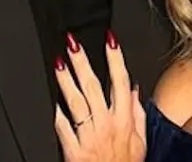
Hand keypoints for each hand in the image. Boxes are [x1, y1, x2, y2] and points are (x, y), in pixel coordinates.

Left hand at [54, 31, 145, 161]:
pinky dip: (57, 115)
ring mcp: (89, 137)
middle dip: (83, 62)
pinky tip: (51, 102)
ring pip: (76, 102)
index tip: (109, 40)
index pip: (120, 82)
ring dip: (66, 81)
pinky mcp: (74, 151)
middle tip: (73, 43)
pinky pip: (63, 129)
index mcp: (124, 121)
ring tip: (58, 63)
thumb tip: (133, 89)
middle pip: (93, 86)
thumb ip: (137, 113)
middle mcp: (107, 125)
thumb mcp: (140, 141)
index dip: (115, 59)